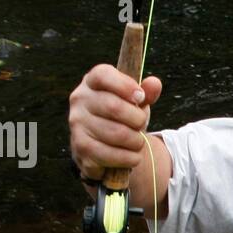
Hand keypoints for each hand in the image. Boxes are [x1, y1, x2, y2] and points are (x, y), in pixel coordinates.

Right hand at [67, 64, 163, 182]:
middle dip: (137, 119)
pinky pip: (112, 155)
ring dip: (136, 141)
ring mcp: (77, 124)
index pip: (102, 75)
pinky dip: (129, 158)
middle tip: (141, 125)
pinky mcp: (81, 148)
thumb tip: (154, 83)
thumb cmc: (122, 118)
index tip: (141, 97)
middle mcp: (79, 100)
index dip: (125, 85)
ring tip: (137, 142)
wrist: (106, 147)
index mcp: (92, 82)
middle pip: (113, 107)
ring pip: (117, 133)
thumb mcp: (135, 103)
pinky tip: (132, 156)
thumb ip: (146, 93)